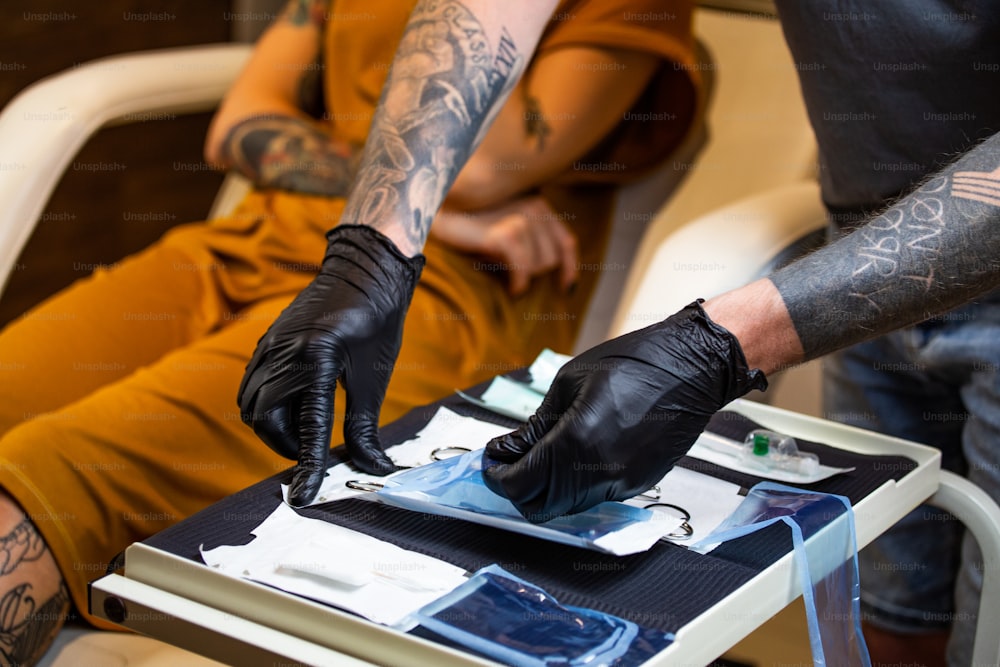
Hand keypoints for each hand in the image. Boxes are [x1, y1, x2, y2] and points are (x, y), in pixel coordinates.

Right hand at [238, 225, 424, 505]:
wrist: (365, 271)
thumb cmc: (376, 320)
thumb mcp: (374, 376)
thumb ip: (365, 426)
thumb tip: (374, 469)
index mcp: (317, 358)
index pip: (306, 427)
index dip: (306, 466)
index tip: (304, 496)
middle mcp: (284, 351)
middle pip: (264, 419)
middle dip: (285, 445)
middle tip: (312, 455)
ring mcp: (269, 345)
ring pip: (250, 403)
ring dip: (272, 427)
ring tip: (302, 432)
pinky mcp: (267, 342)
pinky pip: (250, 383)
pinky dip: (265, 405)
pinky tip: (291, 407)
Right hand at [429, 196, 577, 294]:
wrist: (436, 210)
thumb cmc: (468, 223)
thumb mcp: (504, 225)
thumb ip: (528, 237)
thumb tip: (549, 269)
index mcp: (538, 203)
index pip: (566, 241)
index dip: (569, 267)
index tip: (565, 287)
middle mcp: (535, 207)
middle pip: (552, 258)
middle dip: (534, 273)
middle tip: (509, 272)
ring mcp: (522, 218)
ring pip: (540, 266)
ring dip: (522, 276)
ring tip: (499, 269)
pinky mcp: (506, 233)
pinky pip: (524, 270)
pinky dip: (519, 283)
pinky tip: (511, 288)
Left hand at [482, 301, 766, 521]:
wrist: (692, 367)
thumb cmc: (634, 363)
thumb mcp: (570, 383)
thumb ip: (537, 424)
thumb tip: (509, 449)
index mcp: (576, 440)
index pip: (521, 484)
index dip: (497, 476)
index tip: (491, 461)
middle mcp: (599, 472)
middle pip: (541, 508)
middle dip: (517, 489)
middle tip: (509, 463)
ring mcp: (622, 483)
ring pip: (567, 506)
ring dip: (545, 489)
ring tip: (538, 457)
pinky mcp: (637, 484)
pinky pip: (593, 496)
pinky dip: (572, 485)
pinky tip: (570, 457)